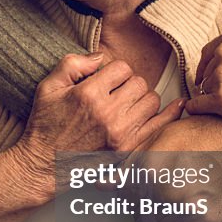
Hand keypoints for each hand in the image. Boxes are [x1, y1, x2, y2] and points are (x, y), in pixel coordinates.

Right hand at [21, 53, 184, 164]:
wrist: (43, 165)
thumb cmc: (45, 124)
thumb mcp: (49, 87)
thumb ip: (73, 63)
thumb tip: (101, 57)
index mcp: (89, 95)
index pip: (121, 67)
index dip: (113, 70)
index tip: (104, 79)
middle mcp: (108, 114)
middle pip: (139, 82)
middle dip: (128, 83)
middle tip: (115, 92)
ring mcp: (120, 133)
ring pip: (151, 100)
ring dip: (141, 98)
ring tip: (126, 103)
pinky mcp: (127, 149)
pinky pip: (159, 125)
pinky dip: (170, 113)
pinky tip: (178, 104)